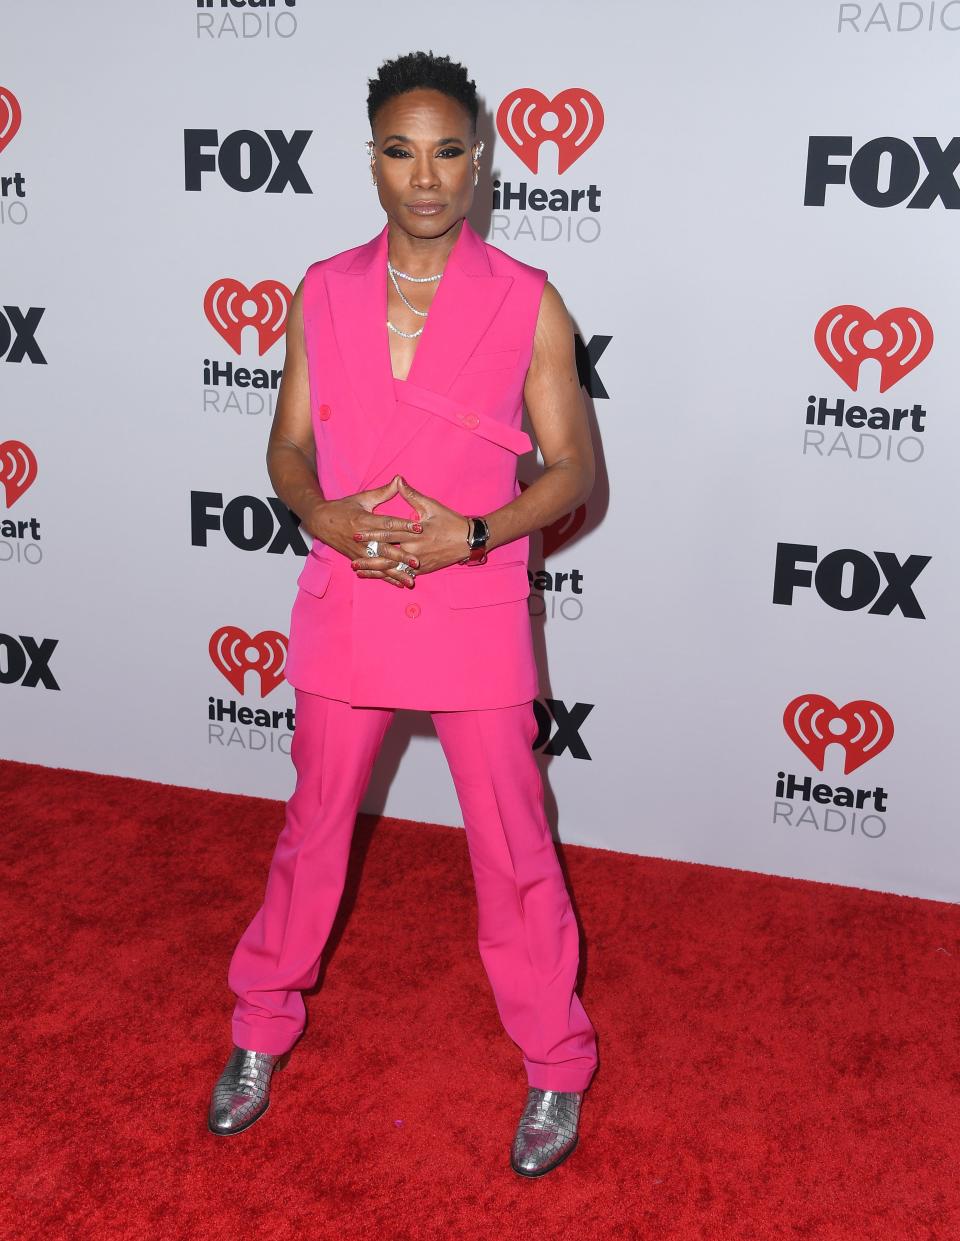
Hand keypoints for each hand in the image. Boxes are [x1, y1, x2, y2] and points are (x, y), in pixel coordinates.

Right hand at [310, 475, 423, 589]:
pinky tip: (399, 583)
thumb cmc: (343, 507)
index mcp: (364, 520)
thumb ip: (383, 492)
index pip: (387, 524)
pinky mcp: (357, 559)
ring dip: (395, 572)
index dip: (403, 526)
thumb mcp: (362, 498)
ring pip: (380, 564)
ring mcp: (358, 551)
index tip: (419, 528)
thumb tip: (399, 480)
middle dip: (401, 556)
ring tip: (411, 579)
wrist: (320, 522)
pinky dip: (386, 578)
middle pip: (384, 548)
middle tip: (417, 561)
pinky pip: (373, 571)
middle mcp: (361, 538)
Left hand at [352, 477, 471, 581]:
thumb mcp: (431, 506)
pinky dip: (390, 576)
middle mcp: (415, 550)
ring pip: (393, 569)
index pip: (388, 533)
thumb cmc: (450, 521)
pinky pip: (403, 574)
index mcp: (414, 534)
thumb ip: (411, 495)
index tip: (356, 533)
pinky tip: (378, 577)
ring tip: (359, 572)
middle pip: (387, 556)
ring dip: (376, 571)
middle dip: (369, 559)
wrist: (469, 540)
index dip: (371, 534)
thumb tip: (398, 480)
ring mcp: (419, 563)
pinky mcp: (423, 570)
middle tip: (352, 562)